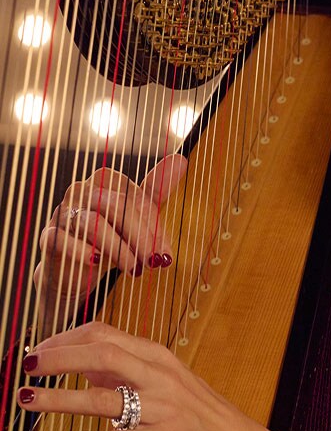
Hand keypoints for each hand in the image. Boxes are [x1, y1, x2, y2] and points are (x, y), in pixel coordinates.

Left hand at [17, 321, 296, 430]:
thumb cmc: (205, 421)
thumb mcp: (169, 386)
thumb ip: (127, 373)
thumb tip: (82, 363)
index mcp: (159, 358)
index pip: (105, 334)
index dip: (64, 340)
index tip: (37, 351)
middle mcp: (160, 377)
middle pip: (101, 353)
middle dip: (57, 358)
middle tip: (25, 365)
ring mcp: (164, 409)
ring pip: (104, 398)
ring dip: (60, 399)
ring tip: (26, 400)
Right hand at [34, 155, 187, 334]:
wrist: (72, 270)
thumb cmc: (107, 238)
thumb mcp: (134, 217)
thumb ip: (155, 192)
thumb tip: (181, 159)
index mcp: (104, 181)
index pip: (134, 197)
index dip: (153, 226)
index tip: (166, 254)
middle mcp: (82, 191)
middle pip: (115, 206)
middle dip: (140, 237)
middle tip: (155, 263)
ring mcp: (63, 213)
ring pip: (92, 223)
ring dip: (118, 249)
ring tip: (135, 270)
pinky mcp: (49, 237)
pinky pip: (61, 238)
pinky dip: (80, 250)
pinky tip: (97, 262)